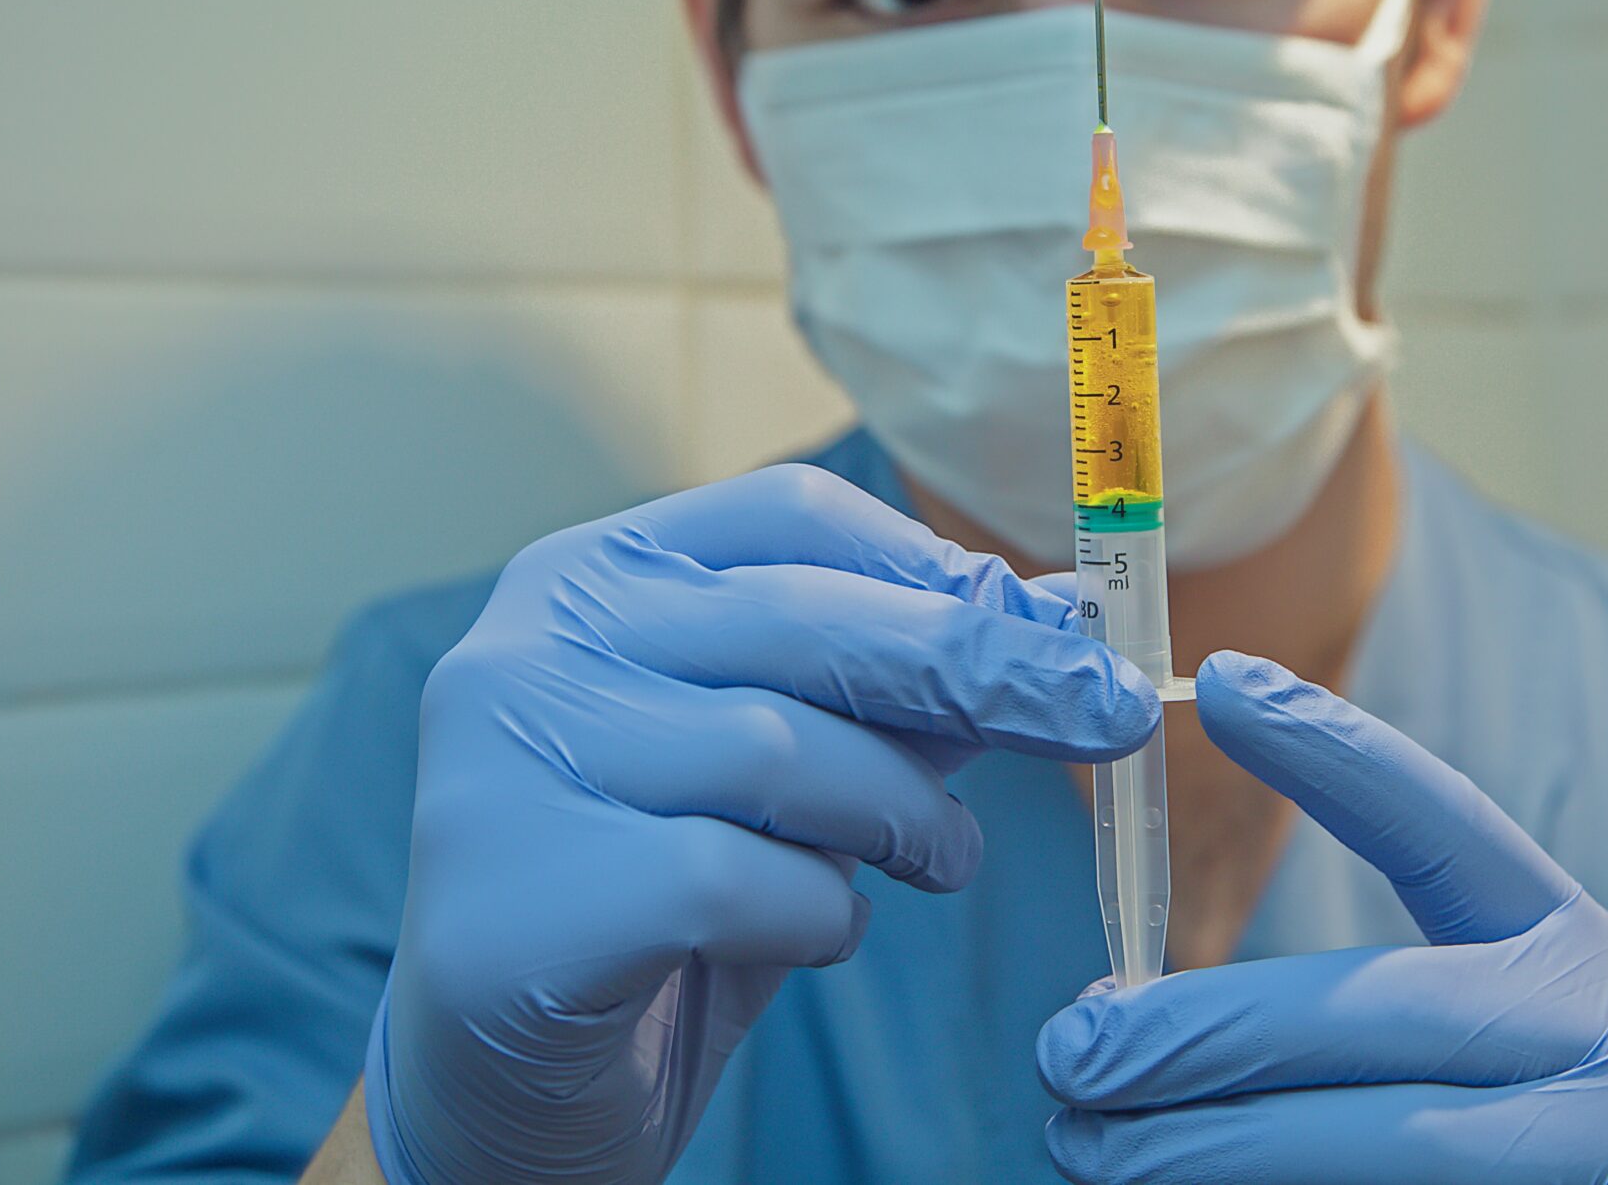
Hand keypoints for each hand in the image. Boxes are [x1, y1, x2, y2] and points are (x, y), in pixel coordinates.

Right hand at [367, 464, 1158, 1184]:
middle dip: (981, 668)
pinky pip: (737, 881)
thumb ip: (886, 694)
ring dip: (904, 813)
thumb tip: (1052, 620)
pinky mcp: (524, 901)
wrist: (503, 1094)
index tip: (1048, 622)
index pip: (786, 513)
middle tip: (1105, 714)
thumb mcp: (782, 777)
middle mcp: (526, 648)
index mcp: (584, 578)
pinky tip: (814, 934)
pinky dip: (818, 914)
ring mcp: (509, 770)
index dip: (935, 562)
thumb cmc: (656, 905)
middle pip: (803, 617)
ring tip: (942, 857)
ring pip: (780, 749)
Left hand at [1036, 650, 1607, 1183]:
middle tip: (1069, 1052)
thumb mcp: (1501, 1063)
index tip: (1216, 683)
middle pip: (1378, 1012)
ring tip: (1088, 1144)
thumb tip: (1136, 1022)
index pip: (1449, 832)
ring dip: (1205, 1146)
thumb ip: (1369, 1024)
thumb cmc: (1540, 1168)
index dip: (1336, 754)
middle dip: (1197, 1033)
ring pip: (1378, 1143)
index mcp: (1584, 964)